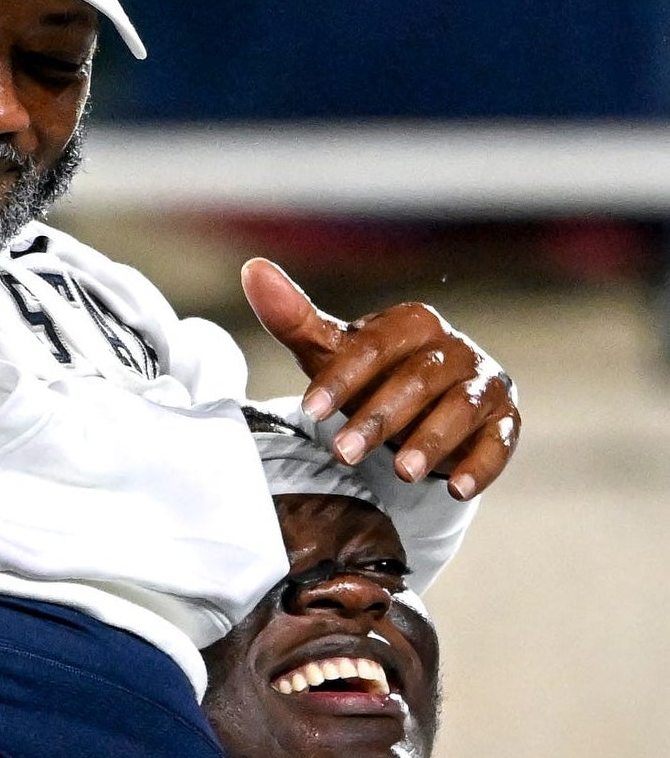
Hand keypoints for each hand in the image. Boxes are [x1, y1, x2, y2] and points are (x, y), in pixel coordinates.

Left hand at [242, 258, 518, 500]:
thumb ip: (293, 318)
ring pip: (461, 409)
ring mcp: (484, 384)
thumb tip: (253, 269)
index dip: (341, 378)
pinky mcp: (504, 421)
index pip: (374, 347)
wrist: (422, 408)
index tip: (309, 410)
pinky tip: (456, 488)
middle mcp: (454, 349)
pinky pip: (499, 442)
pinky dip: (480, 464)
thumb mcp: (330, 352)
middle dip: (378, 418)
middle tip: (342, 453)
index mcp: (413, 323)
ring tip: (402, 472)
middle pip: (417, 380)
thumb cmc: (370, 376)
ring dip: (431, 441)